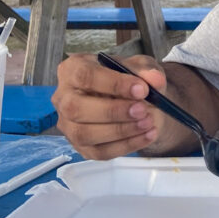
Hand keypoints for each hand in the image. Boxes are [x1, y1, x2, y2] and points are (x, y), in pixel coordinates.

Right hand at [53, 53, 167, 158]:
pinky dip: (126, 145)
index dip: (113, 84)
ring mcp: (69, 125)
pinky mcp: (81, 146)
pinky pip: (99, 152)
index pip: (85, 76)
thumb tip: (155, 80)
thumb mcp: (140, 66)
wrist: (134, 100)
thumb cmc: (128, 78)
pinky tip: (147, 136)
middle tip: (143, 110)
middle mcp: (63, 98)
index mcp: (72, 69)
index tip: (142, 89)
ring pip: (84, 134)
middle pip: (76, 108)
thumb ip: (146, 69)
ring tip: (148, 123)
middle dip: (113, 111)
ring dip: (120, 131)